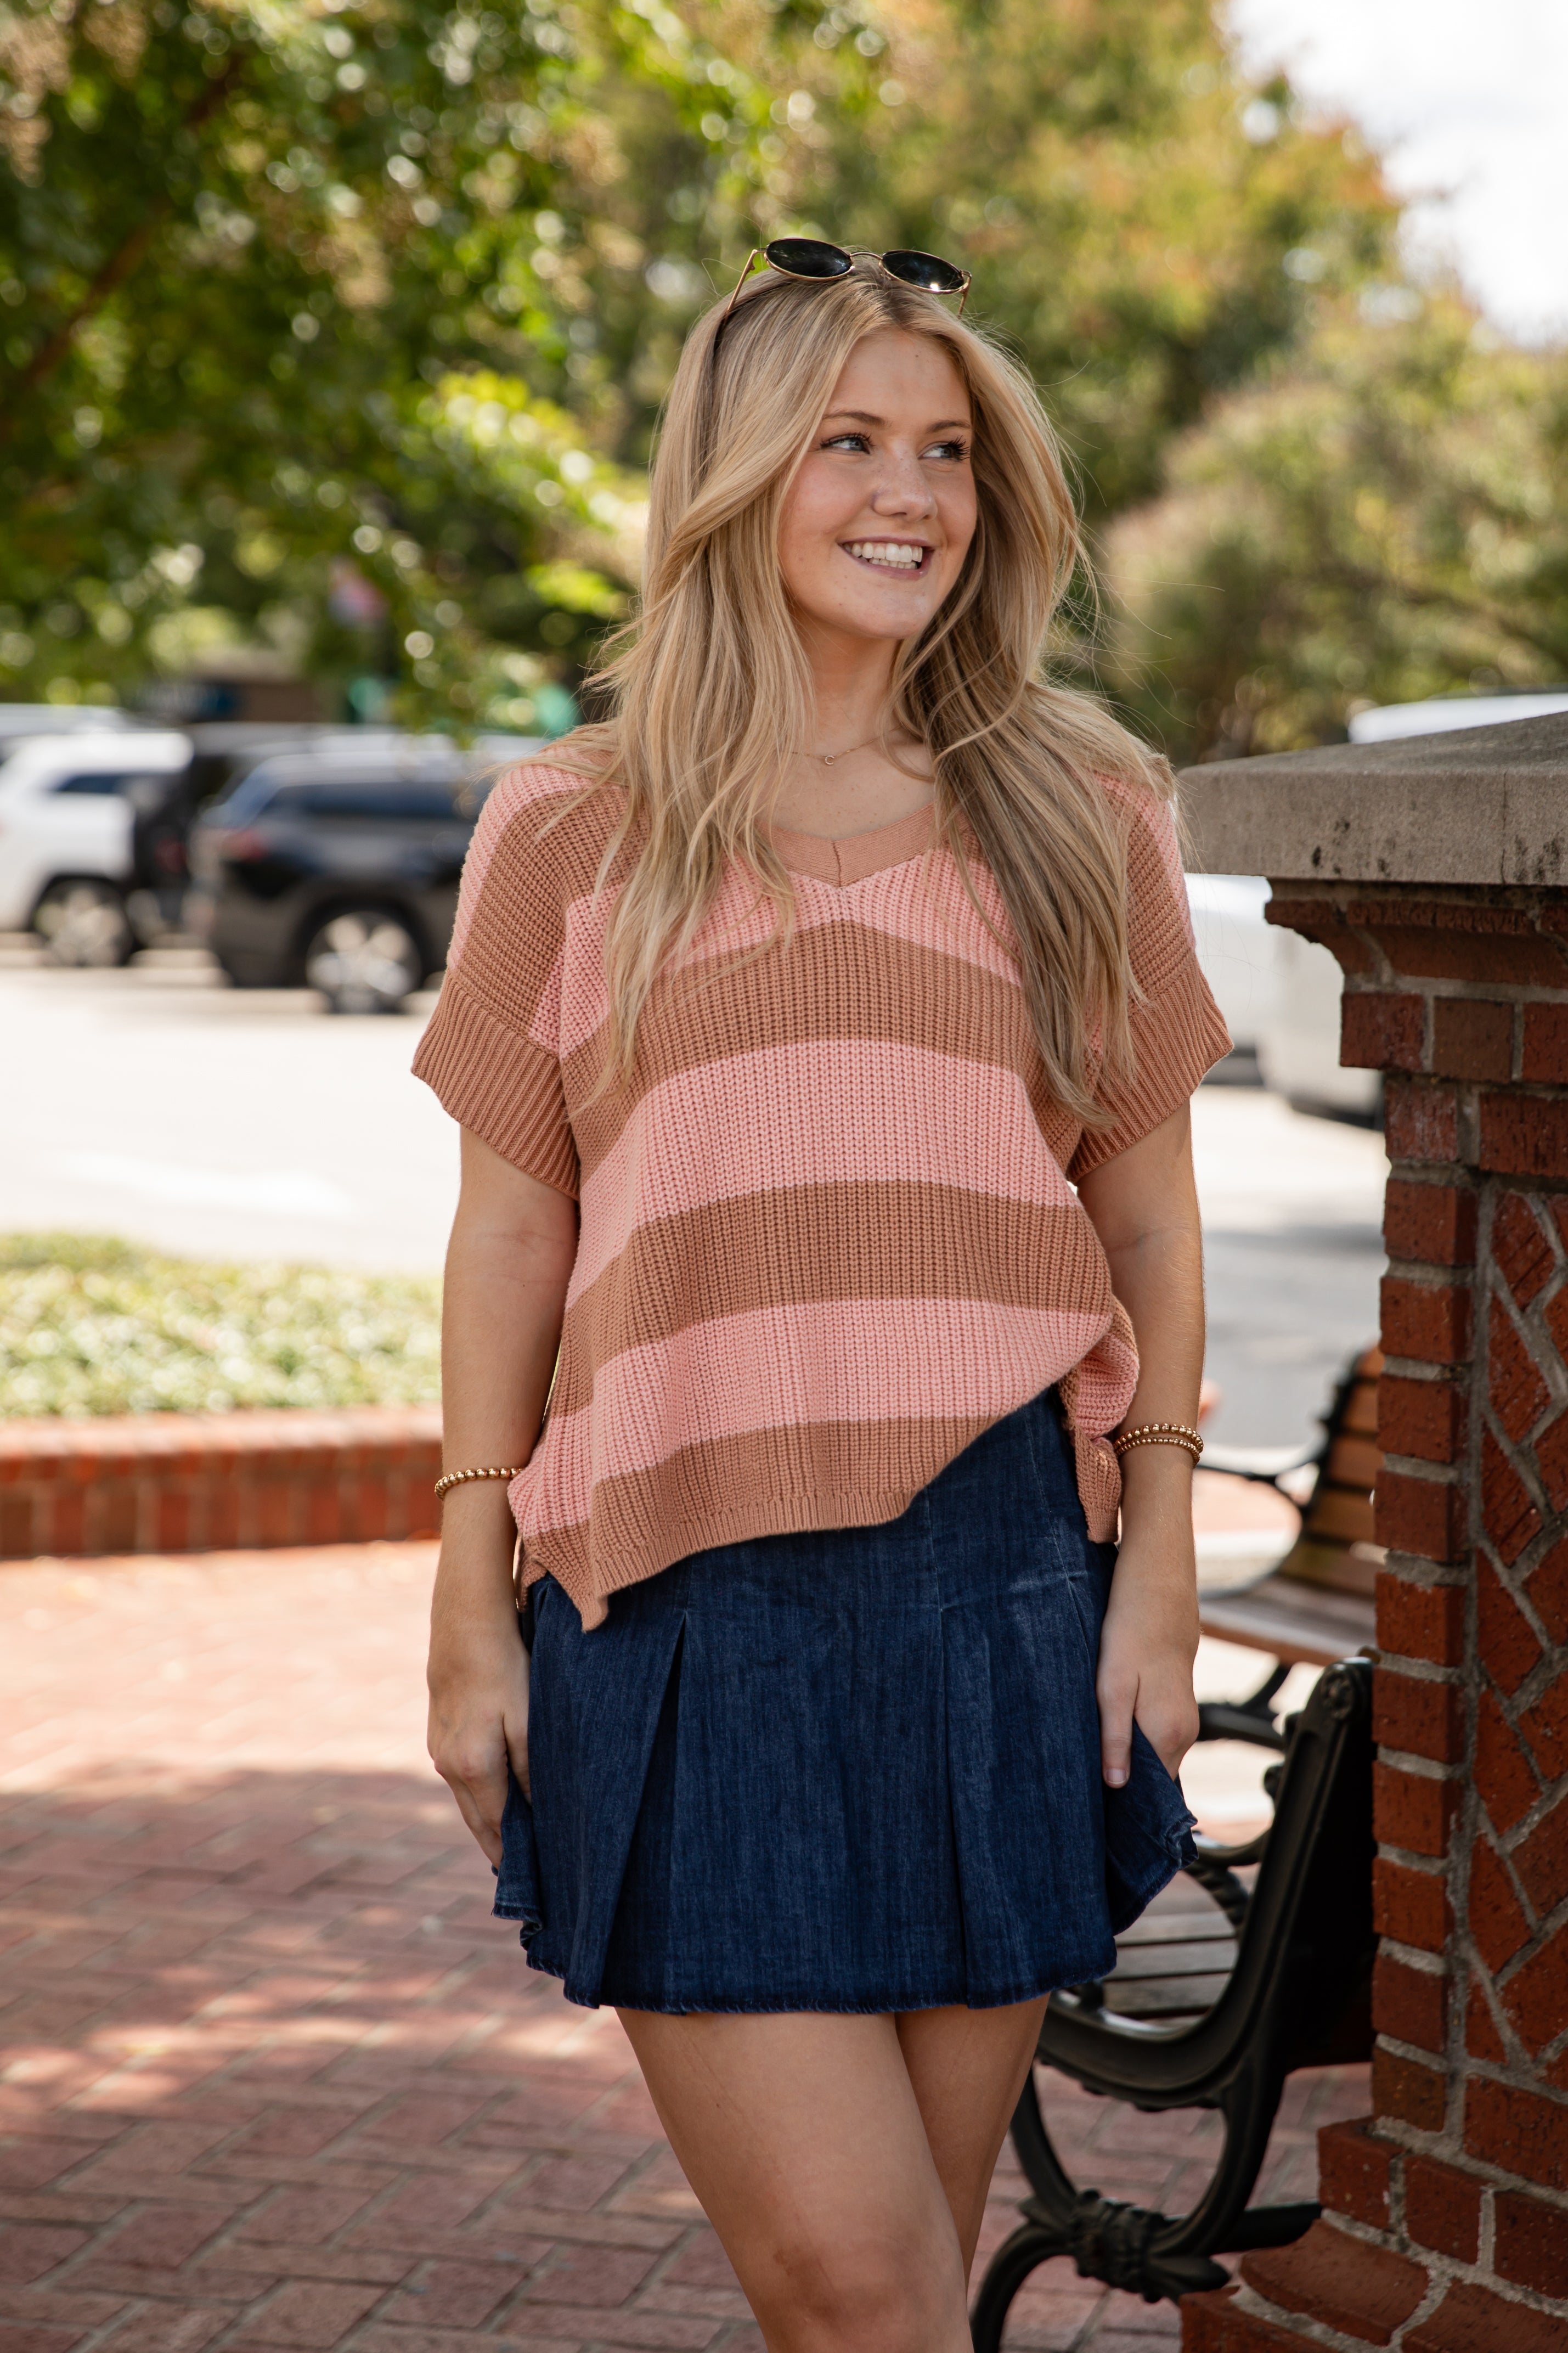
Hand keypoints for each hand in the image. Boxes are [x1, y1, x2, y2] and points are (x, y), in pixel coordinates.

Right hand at [426, 1488, 531, 1863]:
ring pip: (470, 1799)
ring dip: (492, 1823)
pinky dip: (483, 1794)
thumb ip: (535, 1771)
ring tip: (520, 1848)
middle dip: (503, 1852)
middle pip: (479, 1823)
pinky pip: (464, 1776)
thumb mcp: (530, 1719)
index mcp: (473, 1767)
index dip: (515, 1864)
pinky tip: (502, 1797)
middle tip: (530, 1882)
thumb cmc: (506, 1665)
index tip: (536, 1893)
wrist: (466, 1616)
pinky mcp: (440, 1728)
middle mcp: (448, 1764)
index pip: (495, 1833)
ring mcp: (439, 1746)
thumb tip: (543, 1817)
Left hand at [1095, 1528, 1199, 1786]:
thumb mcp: (1112, 1686)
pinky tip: (1110, 1734)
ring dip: (1128, 1762)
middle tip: (1083, 1793)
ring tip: (1091, 1766)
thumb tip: (1116, 1785)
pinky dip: (1136, 1741)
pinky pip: (1157, 1736)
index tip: (1096, 1815)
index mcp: (1168, 1734)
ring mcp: (1185, 1718)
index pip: (1152, 1792)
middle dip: (1124, 1787)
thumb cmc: (1130, 1632)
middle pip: (1153, 1778)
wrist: (1159, 1587)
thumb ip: (1115, 1737)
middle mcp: (1184, 1733)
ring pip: (1155, 1755)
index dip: (1125, 1806)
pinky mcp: (1178, 1703)